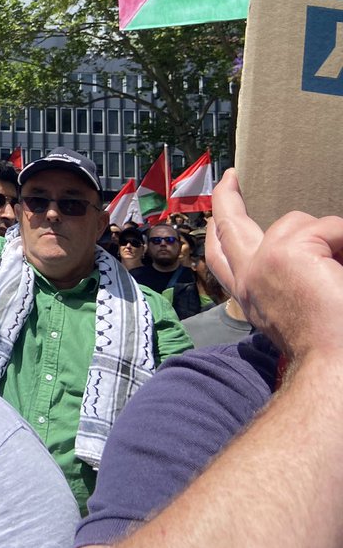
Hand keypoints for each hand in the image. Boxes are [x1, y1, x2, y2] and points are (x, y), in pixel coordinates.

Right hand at [208, 169, 342, 359]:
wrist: (336, 369)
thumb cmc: (330, 348)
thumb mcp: (297, 311)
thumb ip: (287, 281)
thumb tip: (316, 250)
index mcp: (252, 297)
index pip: (223, 260)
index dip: (218, 233)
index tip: (216, 216)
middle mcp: (250, 279)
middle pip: (229, 227)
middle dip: (227, 199)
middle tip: (230, 178)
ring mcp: (264, 262)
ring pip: (298, 223)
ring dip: (330, 238)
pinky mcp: (288, 252)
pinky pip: (328, 227)